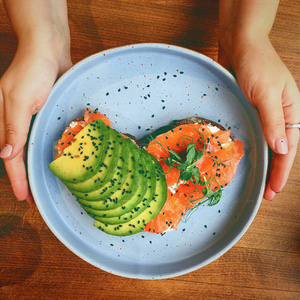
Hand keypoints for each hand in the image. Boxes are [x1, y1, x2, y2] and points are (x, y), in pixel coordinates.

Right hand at [0, 44, 71, 203]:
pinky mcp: (42, 112)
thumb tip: (5, 155)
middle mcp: (15, 122)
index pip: (11, 158)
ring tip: (42, 182)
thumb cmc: (32, 71)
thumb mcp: (20, 100)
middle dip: (24, 177)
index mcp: (4, 121)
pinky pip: (41, 135)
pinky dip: (44, 148)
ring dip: (35, 165)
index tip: (24, 198)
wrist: (48, 50)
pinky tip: (52, 156)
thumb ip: (12, 127)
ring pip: (30, 148)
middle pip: (18, 156)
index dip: (17, 179)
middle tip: (33, 196)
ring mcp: (29, 117)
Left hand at [219, 37, 299, 199]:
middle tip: (266, 193)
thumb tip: (281, 148)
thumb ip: (274, 121)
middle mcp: (278, 113)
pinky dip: (251, 146)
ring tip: (257, 181)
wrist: (239, 43)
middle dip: (274, 171)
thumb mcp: (266, 93)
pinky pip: (252, 132)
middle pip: (279, 148)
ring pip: (266, 142)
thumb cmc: (256, 63)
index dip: (282, 170)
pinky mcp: (248, 108)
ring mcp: (263, 112)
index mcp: (290, 110)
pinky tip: (245, 156)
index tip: (274, 190)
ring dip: (263, 162)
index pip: (288, 146)